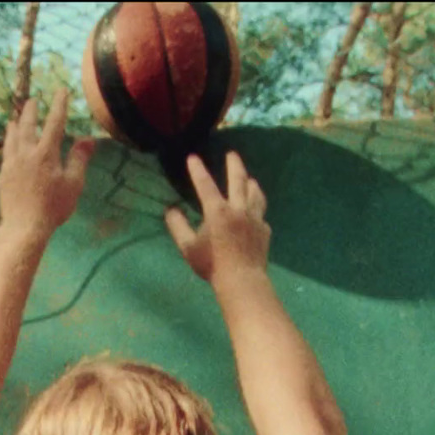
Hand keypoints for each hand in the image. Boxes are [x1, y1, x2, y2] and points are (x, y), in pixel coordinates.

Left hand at [0, 89, 95, 237]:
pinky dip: (8, 144)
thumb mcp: (73, 183)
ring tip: (14, 119)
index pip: (54, 123)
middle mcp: (26, 154)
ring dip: (15, 126)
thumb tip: (88, 139)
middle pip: (27, 126)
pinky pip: (5, 154)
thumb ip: (79, 159)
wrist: (24, 226)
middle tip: (32, 100)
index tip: (61, 91)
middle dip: (31, 111)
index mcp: (45, 153)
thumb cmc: (53, 207)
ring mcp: (12, 164)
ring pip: (12, 139)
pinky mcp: (3, 176)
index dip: (59, 105)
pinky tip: (8, 146)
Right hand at [164, 151, 270, 282]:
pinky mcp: (264, 230)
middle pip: (238, 180)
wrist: (242, 280)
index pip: (205, 185)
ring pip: (255, 194)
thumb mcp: (187, 247)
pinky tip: (255, 211)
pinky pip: (261, 214)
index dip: (197, 170)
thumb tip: (170, 210)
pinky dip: (256, 208)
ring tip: (250, 178)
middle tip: (232, 154)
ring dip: (251, 183)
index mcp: (218, 211)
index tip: (192, 157)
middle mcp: (238, 209)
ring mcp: (255, 218)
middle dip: (234, 165)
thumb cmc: (211, 264)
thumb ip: (177, 226)